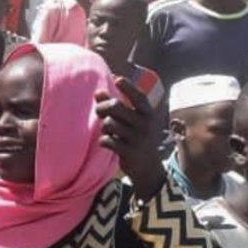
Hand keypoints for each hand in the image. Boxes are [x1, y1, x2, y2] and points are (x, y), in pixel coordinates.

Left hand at [96, 76, 163, 198]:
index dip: (128, 87)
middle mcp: (146, 125)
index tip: (116, 79)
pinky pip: (107, 140)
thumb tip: (98, 92)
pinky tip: (109, 144)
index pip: (139, 97)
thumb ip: (116, 106)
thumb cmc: (136, 138)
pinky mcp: (130, 152)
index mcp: (149, 115)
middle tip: (98, 111)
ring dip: (104, 127)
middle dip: (102, 107)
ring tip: (109, 132)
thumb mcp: (132, 122)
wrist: (148, 168)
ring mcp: (139, 139)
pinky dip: (104, 141)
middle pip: (116, 107)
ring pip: (109, 123)